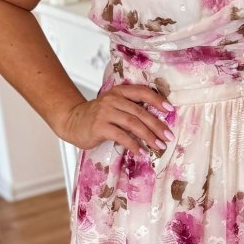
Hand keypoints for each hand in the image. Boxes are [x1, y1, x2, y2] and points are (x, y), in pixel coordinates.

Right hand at [58, 83, 174, 157]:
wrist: (72, 122)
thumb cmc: (97, 116)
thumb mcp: (113, 106)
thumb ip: (130, 108)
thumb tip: (156, 122)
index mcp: (119, 92)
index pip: (142, 92)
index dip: (157, 100)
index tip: (170, 109)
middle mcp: (112, 100)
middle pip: (140, 112)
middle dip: (157, 125)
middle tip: (168, 136)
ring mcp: (105, 113)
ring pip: (133, 124)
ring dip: (149, 136)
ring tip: (159, 146)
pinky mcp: (99, 127)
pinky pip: (121, 136)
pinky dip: (134, 145)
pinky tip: (141, 152)